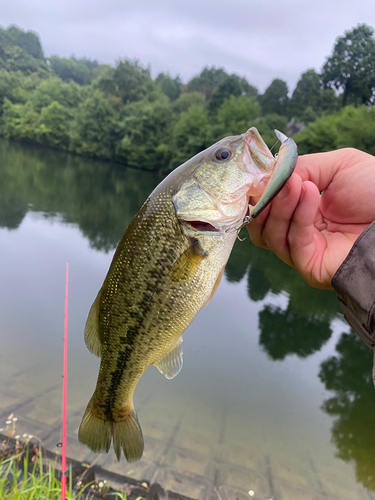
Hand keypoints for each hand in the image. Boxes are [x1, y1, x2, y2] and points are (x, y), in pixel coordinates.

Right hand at [247, 148, 374, 289]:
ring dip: (281, 205)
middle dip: (265, 200)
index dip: (260, 191)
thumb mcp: (337, 165)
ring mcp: (303, 251)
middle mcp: (299, 232)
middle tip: (278, 180)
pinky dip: (297, 215)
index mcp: (303, 211)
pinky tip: (310, 193)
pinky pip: (293, 241)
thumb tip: (269, 175)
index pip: (267, 206)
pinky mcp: (310, 265)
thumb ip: (302, 167)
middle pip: (261, 224)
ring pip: (270, 234)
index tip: (259, 174)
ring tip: (298, 183)